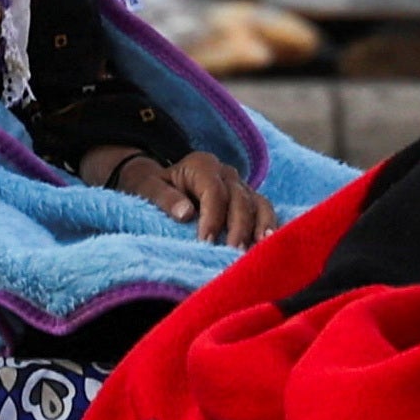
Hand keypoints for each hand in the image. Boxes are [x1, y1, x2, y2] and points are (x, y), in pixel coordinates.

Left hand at [93, 146, 277, 248]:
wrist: (164, 183)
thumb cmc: (154, 187)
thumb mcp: (148, 188)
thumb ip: (164, 198)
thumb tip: (186, 214)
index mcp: (201, 165)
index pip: (213, 191)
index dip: (212, 217)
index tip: (205, 242)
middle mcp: (225, 172)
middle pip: (239, 198)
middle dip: (238, 227)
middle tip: (233, 253)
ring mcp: (240, 185)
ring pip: (257, 203)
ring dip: (260, 227)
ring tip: (260, 249)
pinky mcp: (249, 200)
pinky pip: (264, 209)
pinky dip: (269, 225)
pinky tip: (271, 243)